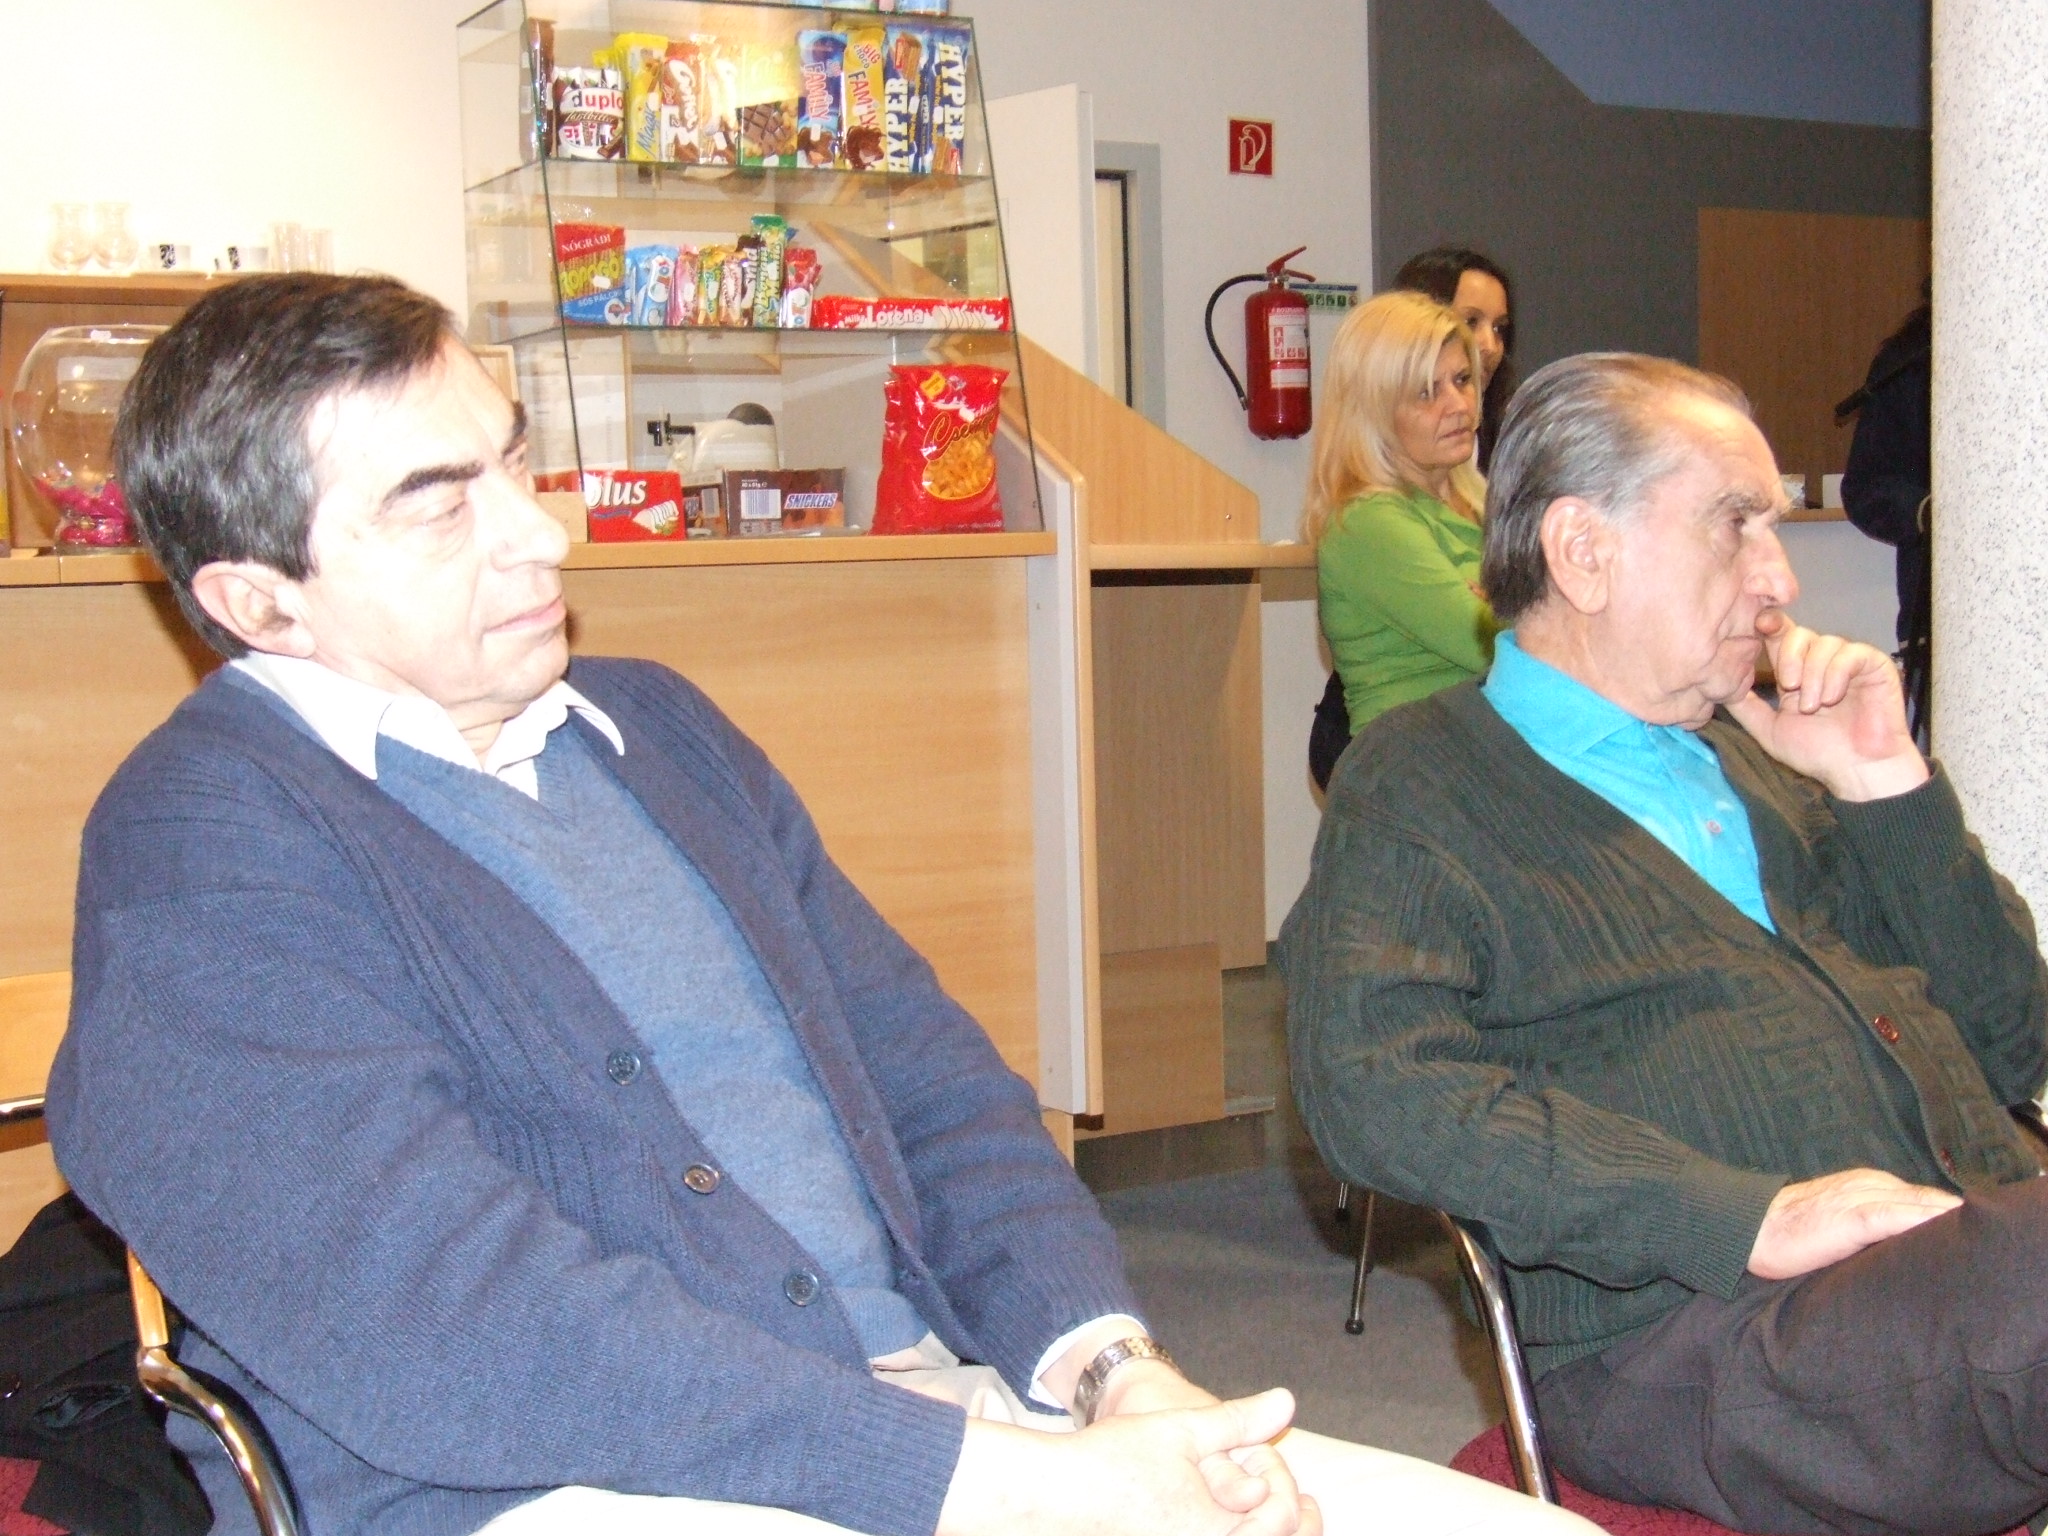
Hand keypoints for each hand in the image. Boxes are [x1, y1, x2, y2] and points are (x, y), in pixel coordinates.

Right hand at [938, 1390, 1316, 1535]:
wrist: (1054, 1493)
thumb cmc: (1114, 1461)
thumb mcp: (1182, 1427)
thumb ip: (1239, 1421)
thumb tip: (1286, 1403)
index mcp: (1217, 1533)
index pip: (1282, 1520)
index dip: (1282, 1484)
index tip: (1265, 1458)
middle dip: (1291, 1521)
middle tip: (1303, 1504)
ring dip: (1265, 1532)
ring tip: (1268, 1512)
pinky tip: (1231, 1523)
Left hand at [1726, 612, 1926, 801]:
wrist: (1857, 770)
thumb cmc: (1817, 753)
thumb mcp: (1769, 729)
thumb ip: (1745, 705)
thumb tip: (1715, 684)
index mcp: (1795, 671)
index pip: (1779, 636)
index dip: (1768, 624)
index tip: (1758, 625)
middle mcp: (1821, 661)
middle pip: (1797, 633)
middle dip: (1787, 658)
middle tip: (1789, 688)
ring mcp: (1848, 661)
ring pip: (1823, 643)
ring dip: (1812, 675)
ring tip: (1813, 706)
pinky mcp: (1874, 664)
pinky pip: (1850, 653)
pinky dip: (1836, 674)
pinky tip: (1833, 698)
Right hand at [1747, 1167, 1960, 1279]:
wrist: (1745, 1227)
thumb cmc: (1786, 1232)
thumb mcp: (1836, 1220)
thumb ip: (1869, 1224)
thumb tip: (1900, 1245)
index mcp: (1868, 1184)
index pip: (1923, 1200)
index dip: (1946, 1216)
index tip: (1970, 1233)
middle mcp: (1870, 1184)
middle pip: (1930, 1201)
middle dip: (1955, 1218)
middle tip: (1982, 1236)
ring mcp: (1862, 1198)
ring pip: (1921, 1206)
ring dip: (1949, 1219)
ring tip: (1978, 1235)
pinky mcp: (1853, 1217)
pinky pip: (1897, 1217)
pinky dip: (1924, 1221)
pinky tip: (1944, 1229)